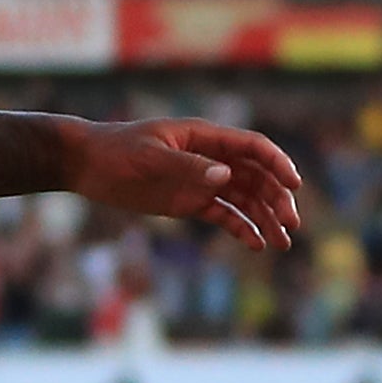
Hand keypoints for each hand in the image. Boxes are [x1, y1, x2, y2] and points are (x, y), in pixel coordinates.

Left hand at [70, 118, 304, 248]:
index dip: (277, 164)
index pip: (252, 148)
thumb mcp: (149, 158)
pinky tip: (256, 245)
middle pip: (256, 177)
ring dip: (265, 218)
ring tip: (281, 243)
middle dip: (277, 199)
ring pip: (244, 199)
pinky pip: (223, 214)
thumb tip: (225, 176)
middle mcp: (209, 158)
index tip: (294, 185)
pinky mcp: (189, 201)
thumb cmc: (116, 151)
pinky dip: (241, 228)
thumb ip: (187, 166)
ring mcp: (201, 180)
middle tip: (290, 225)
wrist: (87, 165)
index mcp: (204, 137)